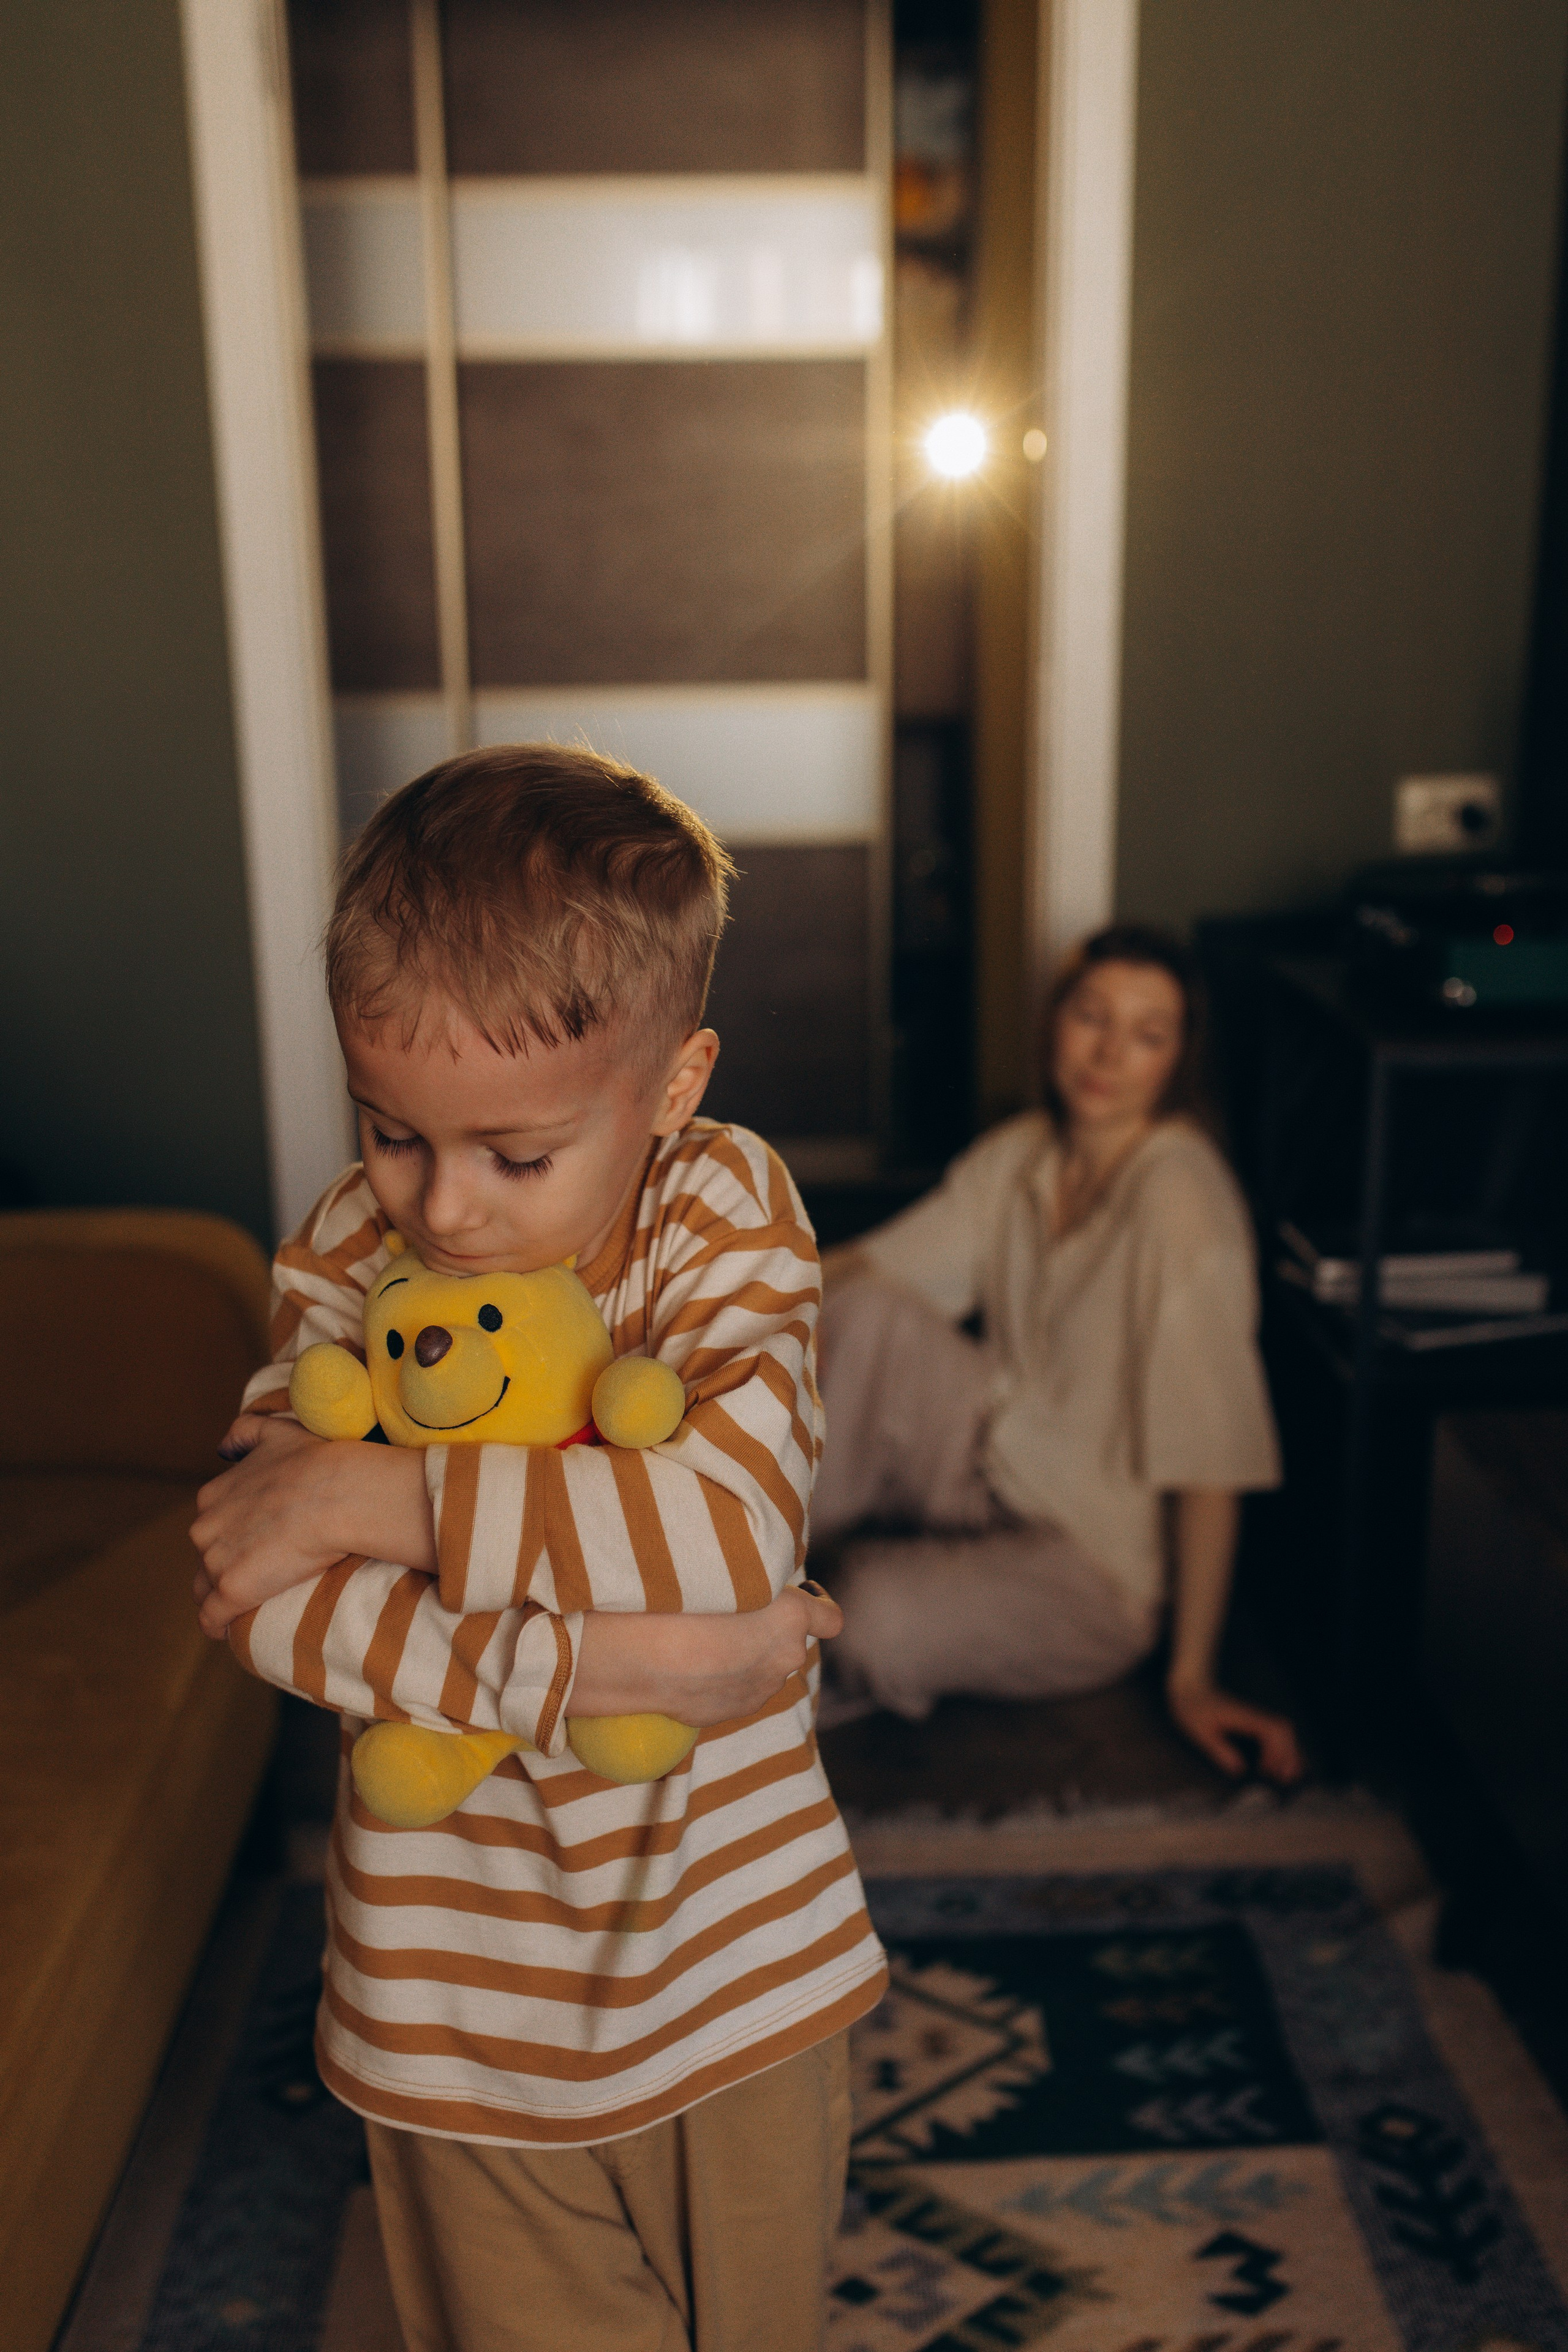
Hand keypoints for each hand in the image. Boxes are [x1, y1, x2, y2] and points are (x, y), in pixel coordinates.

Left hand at [191, 1416, 350, 1636]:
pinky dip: (217, 1626)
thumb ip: (244, 1432)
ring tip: (244, 1606)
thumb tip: (223, 1446)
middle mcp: (205, 1528)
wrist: (338, 1493)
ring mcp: (216, 1562)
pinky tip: (228, 1630)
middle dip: (224, 1568)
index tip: (254, 1545)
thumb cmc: (316, 1461)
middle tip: (258, 1573)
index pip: (211, 1528)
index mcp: (212, 1496)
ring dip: (220, 1598)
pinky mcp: (233, 1591)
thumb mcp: (274, 1432)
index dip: (231, 1538)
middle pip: (205, 1559)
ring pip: (205, 1590)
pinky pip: (212, 1619)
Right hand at [570, 1584, 843, 1725]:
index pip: (830, 1618)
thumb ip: (754, 1575)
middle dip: (769, 1628)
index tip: (794, 1597)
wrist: (641, 1656)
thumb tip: (752, 1572)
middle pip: (789, 1640)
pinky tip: (691, 1663)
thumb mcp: (726, 1567)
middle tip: (730, 1609)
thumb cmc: (679, 1598)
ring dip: (747, 1655)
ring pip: (763, 1666)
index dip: (816, 1607)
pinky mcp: (732, 1711)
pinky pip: (738, 1688)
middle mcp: (784, 1658)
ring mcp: (759, 1690)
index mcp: (791, 1618)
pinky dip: (724, 1677)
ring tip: (704, 1638)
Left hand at [1167, 1678, 1302, 1783]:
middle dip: (1288, 1754)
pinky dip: (1282, 1748)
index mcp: (1242, 1716)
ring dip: (1288, 1751)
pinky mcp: (1254, 1720)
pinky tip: (1279, 1765)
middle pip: (1284, 1729)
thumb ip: (1219, 1750)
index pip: (1271, 1729)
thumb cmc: (1194, 1709)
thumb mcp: (1199, 1732)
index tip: (1265, 1770)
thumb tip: (1239, 1770)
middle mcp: (1253, 1714)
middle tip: (1283, 1779)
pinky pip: (1276, 1732)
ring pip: (1284, 1730)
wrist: (1192, 1689)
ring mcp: (1255, 1716)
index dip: (1275, 1750)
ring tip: (1286, 1776)